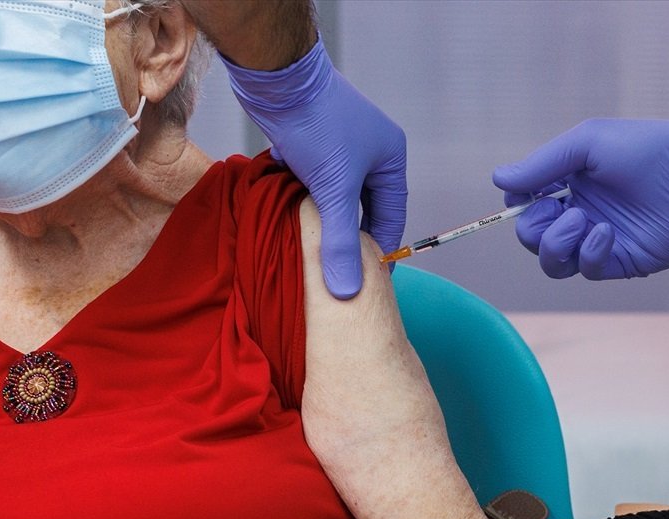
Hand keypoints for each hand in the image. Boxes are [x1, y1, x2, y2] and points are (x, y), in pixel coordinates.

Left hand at [226, 39, 406, 299]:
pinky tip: (293, 220)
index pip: (391, 216)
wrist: (278, 77)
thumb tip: (347, 291)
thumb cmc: (316, 126)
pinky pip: (315, 183)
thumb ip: (341, 242)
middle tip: (338, 272)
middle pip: (363, 207)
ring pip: (336, 196)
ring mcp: (341, 145)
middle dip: (349, 237)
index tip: (366, 281)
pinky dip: (306, 201)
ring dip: (324, 220)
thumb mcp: (334, 190)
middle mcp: (370, 151)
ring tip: (314, 252)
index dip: (380, 250)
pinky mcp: (313, 141)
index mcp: (389, 158)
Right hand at [492, 117, 668, 280]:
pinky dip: (589, 253)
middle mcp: (579, 211)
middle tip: (562, 210)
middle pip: (531, 237)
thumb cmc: (646, 150)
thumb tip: (498, 179)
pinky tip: (607, 233)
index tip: (527, 194)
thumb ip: (541, 165)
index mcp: (569, 182)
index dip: (518, 204)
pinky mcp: (618, 261)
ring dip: (556, 244)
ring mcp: (597, 239)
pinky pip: (586, 269)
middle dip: (534, 228)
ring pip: (552, 262)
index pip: (524, 203)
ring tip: (582, 221)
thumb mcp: (587, 144)